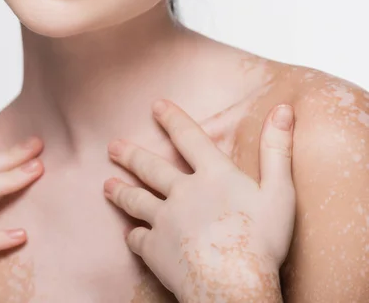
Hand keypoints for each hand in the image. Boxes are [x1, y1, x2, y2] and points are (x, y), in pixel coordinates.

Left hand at [103, 99, 294, 301]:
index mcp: (213, 176)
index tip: (156, 106)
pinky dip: (133, 234)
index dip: (173, 119)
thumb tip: (283, 109)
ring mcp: (164, 220)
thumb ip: (277, 150)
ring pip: (136, 199)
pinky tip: (128, 233)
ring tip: (108, 185)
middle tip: (112, 147)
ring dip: (120, 191)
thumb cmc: (262, 242)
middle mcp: (183, 193)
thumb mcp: (280, 192)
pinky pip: (137, 237)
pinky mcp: (154, 247)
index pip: (189, 138)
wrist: (232, 285)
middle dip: (130, 155)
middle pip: (151, 168)